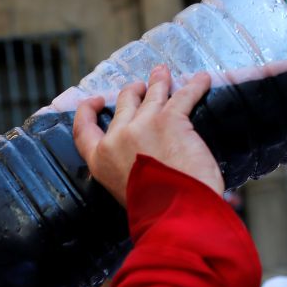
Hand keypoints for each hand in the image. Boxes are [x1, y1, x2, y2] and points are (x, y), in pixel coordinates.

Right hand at [72, 66, 221, 204]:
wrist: (174, 213)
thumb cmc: (153, 211)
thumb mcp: (123, 191)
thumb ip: (125, 171)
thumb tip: (140, 166)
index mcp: (101, 160)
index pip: (84, 128)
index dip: (87, 110)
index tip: (95, 100)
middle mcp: (118, 138)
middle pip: (123, 104)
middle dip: (132, 92)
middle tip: (141, 87)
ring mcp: (144, 124)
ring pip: (152, 92)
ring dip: (159, 80)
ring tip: (162, 73)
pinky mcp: (172, 118)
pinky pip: (185, 94)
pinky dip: (196, 85)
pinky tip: (202, 79)